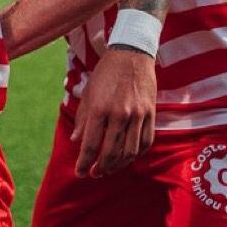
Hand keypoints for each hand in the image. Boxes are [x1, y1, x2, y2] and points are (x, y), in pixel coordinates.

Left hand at [71, 48, 155, 176]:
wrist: (132, 53)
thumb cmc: (106, 72)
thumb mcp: (89, 92)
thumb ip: (83, 118)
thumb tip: (76, 140)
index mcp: (100, 108)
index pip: (91, 145)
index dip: (84, 162)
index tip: (80, 172)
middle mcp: (119, 114)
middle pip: (110, 153)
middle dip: (100, 168)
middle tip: (94, 174)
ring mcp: (137, 115)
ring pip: (129, 152)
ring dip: (118, 165)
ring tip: (109, 169)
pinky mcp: (150, 114)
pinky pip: (145, 142)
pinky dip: (136, 154)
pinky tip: (127, 157)